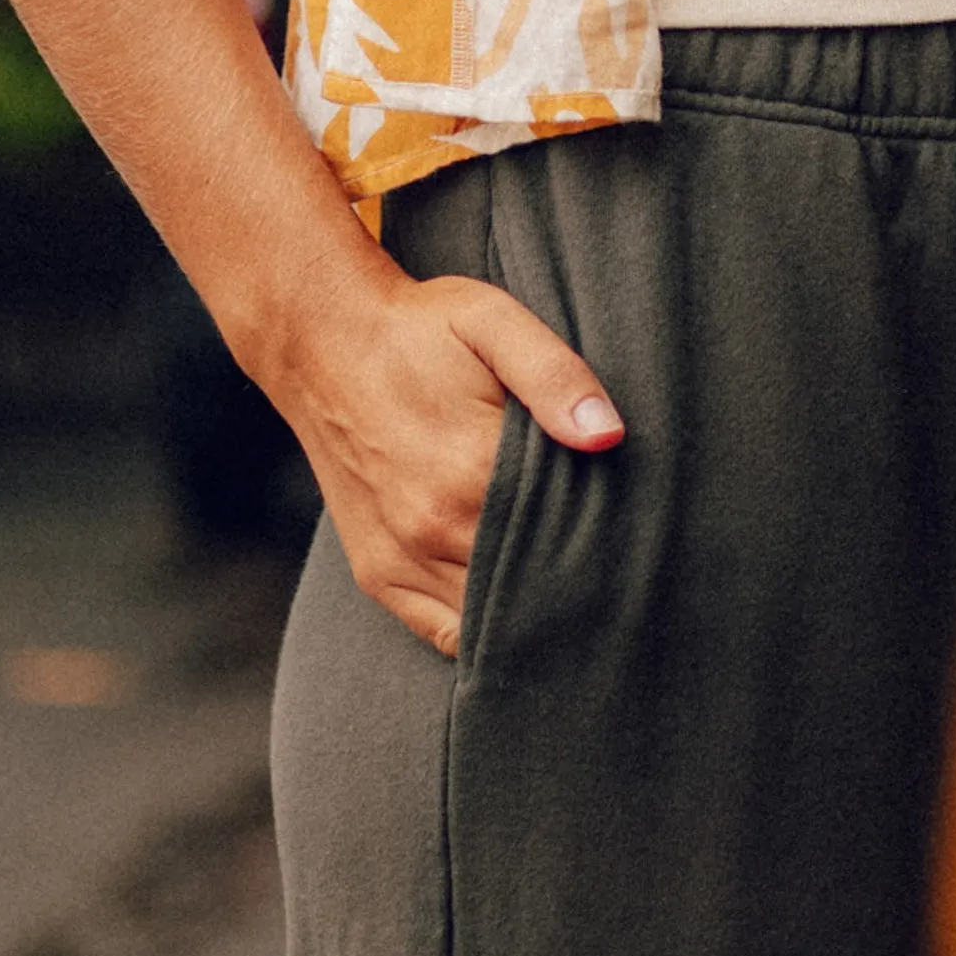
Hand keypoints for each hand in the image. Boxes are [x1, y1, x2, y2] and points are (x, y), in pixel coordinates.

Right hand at [284, 265, 621, 656]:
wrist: (321, 343)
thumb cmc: (417, 330)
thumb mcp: (492, 322)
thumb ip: (555, 375)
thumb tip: (607, 436)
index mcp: (472, 466)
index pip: (565, 536)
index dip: (608, 546)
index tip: (634, 542)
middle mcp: (434, 526)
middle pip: (531, 587)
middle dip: (577, 586)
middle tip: (616, 577)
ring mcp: (401, 557)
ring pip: (488, 622)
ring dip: (530, 615)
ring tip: (573, 599)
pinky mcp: (377, 573)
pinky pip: (441, 633)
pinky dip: (481, 632)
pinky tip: (513, 611)